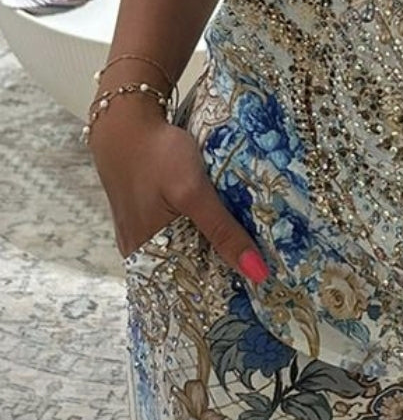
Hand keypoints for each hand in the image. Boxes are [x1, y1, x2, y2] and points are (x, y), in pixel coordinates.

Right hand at [91, 114, 269, 281]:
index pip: (186, 291)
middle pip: (184, 272)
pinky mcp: (144, 212)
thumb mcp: (194, 193)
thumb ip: (223, 232)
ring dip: (208, 253)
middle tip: (259, 279)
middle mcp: (140, 248)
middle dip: (217, 275)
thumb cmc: (157, 156)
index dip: (217, 297)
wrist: (126, 119)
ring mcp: (139, 230)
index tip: (252, 299)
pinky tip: (219, 230)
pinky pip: (174, 233)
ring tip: (246, 258)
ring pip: (181, 251)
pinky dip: (196, 234)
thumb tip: (257, 274)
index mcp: (147, 253)